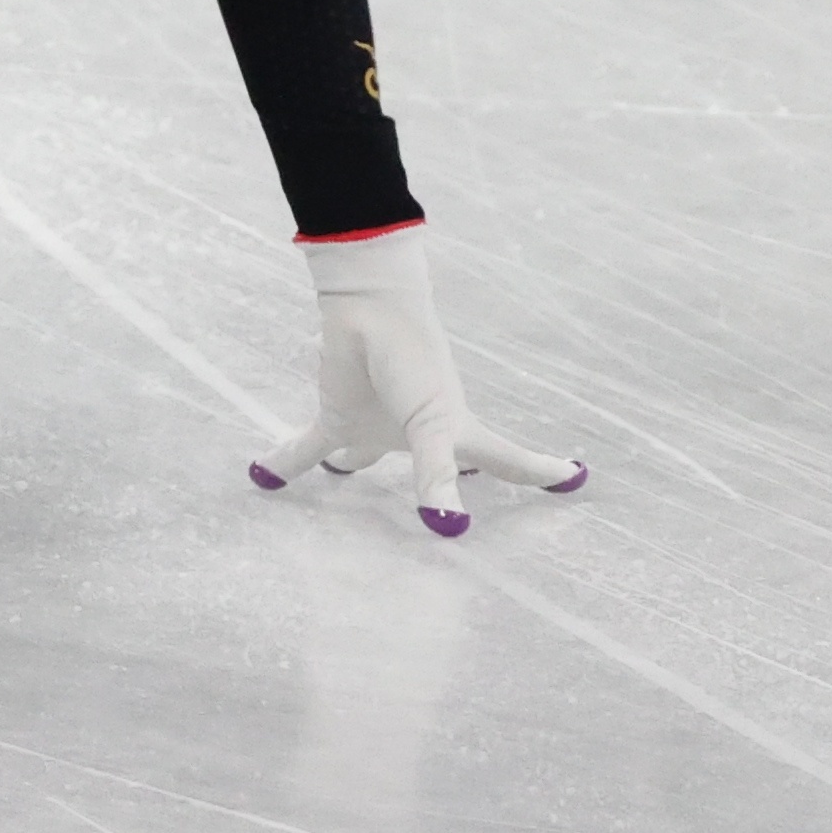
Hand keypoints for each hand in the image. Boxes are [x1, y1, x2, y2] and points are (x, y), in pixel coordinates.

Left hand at [245, 224, 581, 536]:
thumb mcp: (434, 423)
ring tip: (348, 484)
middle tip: (457, 512)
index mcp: (457, 432)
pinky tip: (261, 476)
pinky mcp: (336, 417)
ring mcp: (376, 427)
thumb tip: (447, 526)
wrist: (368, 306)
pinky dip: (285, 462)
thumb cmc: (413, 360)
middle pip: (441, 469)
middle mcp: (418, 435)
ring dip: (356, 473)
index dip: (536, 474)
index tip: (570, 478)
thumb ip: (437, 473)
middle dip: (451, 488)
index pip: (505, 461)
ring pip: (366, 462)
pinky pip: (308, 448)